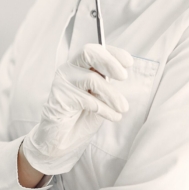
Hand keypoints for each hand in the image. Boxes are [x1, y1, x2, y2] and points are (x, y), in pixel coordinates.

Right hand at [21, 43, 132, 175]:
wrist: (62, 139)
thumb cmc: (82, 115)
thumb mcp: (101, 96)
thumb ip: (107, 82)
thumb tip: (121, 72)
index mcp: (80, 65)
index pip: (96, 49)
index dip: (113, 53)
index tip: (129, 62)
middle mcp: (69, 69)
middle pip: (88, 52)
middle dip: (109, 62)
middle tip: (123, 76)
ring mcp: (62, 82)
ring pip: (91, 78)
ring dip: (112, 94)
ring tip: (122, 108)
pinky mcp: (59, 97)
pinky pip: (87, 99)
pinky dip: (104, 109)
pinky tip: (113, 116)